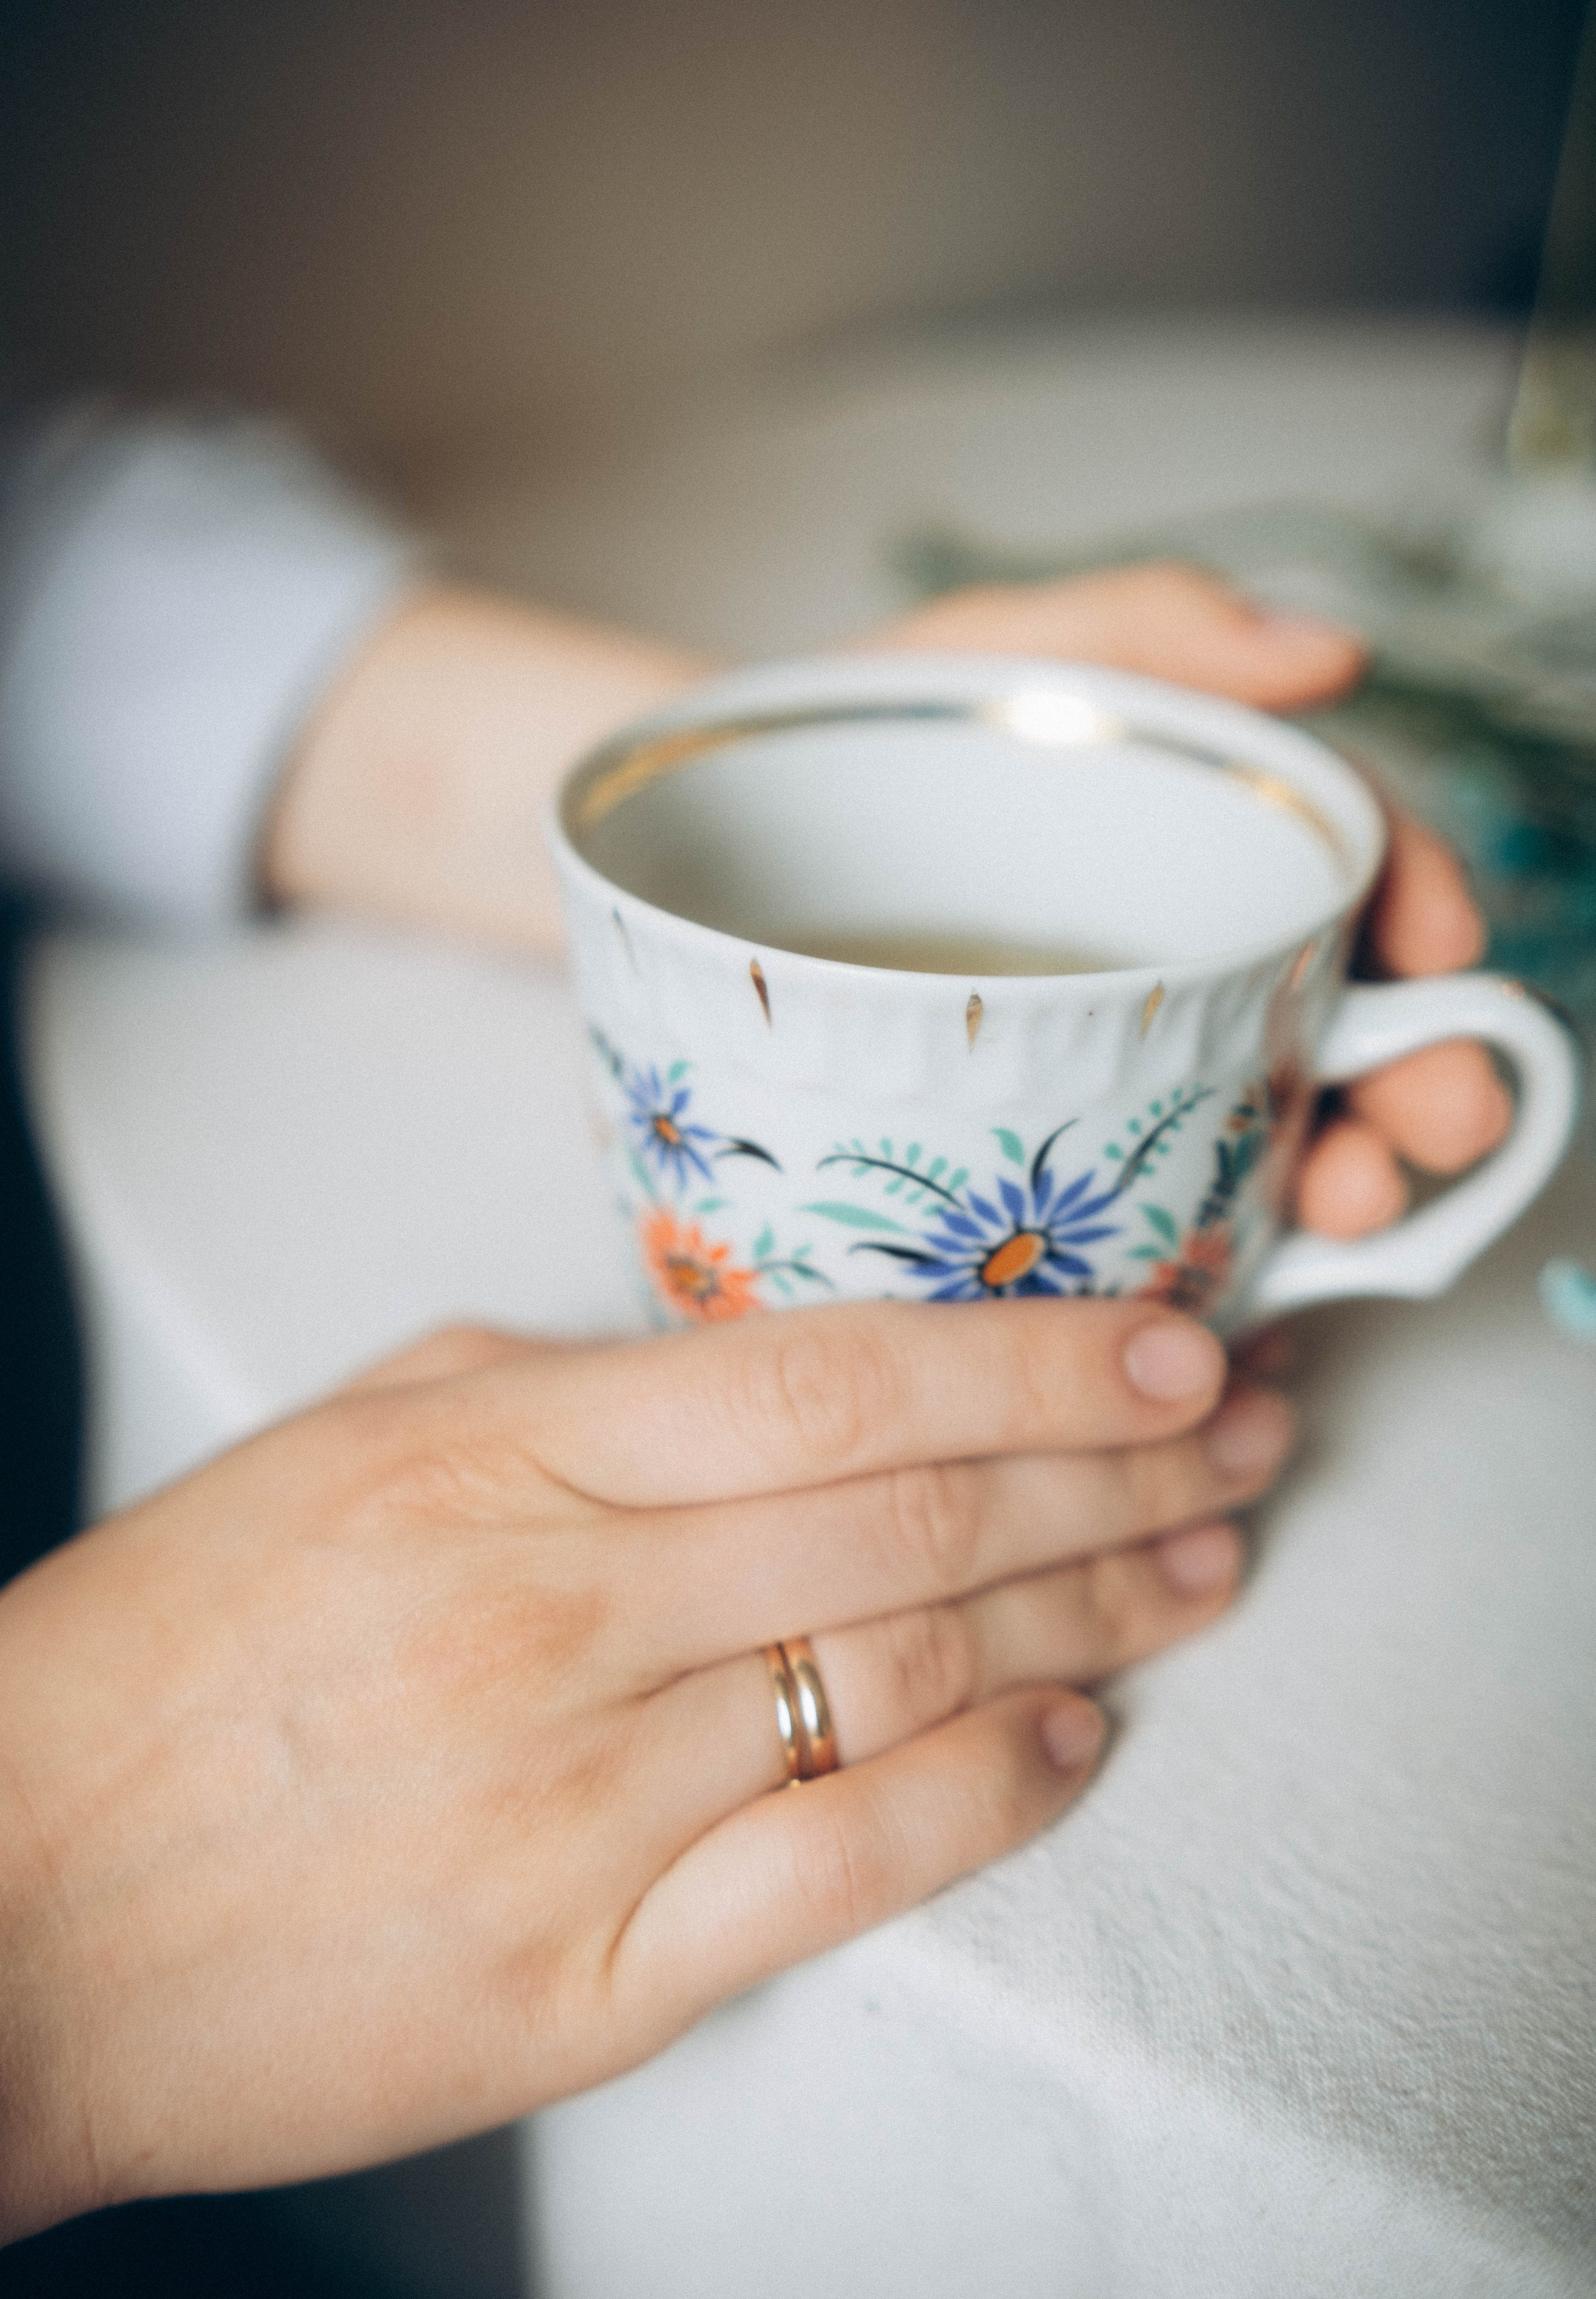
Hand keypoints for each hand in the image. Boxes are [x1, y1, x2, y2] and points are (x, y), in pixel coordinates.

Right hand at [0, 1299, 1290, 2236]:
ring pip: (908, 1680)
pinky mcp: (583, 1973)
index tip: (1163, 1334)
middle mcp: (557, 1614)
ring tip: (1197, 1568)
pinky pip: (838, 1871)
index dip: (1029, 1352)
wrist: (7, 1914)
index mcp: (496, 1457)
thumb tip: (759, 1368)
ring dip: (1088, 1615)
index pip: (832, 1377)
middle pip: (912, 1521)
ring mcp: (580, 1801)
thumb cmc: (164, 1663)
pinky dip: (985, 1798)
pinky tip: (1076, 1741)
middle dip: (1113, 1467)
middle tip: (1239, 1436)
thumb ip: (557, 1389)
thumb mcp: (347, 1448)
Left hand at [262, 564, 1503, 1240]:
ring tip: (1335, 1210)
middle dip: (1412, 1085)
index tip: (1444, 953)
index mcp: (1177, 842)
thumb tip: (1325, 652)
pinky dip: (1217, 1256)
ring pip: (1268, 1139)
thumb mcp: (974, 655)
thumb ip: (1135, 626)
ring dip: (1337, 1179)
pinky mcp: (1035, 1163)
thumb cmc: (829, 744)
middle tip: (1410, 1137)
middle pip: (1341, 1024)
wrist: (666, 868)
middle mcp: (1170, 965)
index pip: (1344, 862)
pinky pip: (1149, 1217)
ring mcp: (1110, 1072)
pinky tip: (1234, 1295)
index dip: (1420, 904)